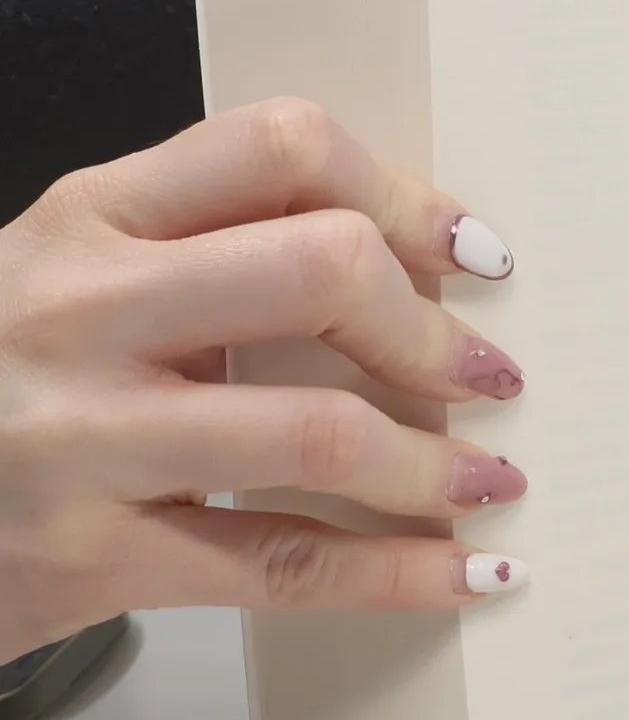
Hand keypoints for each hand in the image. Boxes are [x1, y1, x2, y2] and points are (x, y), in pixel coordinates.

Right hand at [0, 99, 528, 663]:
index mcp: (91, 218)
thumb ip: (212, 251)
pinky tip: (470, 570)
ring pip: (318, 432)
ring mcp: (80, 437)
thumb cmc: (4, 378)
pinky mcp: (89, 557)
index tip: (472, 253)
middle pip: (320, 271)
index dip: (405, 195)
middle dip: (433, 332)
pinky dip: (400, 573)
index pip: (281, 146)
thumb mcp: (80, 278)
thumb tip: (416, 267)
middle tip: (487, 375)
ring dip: (437, 465)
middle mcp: (80, 310)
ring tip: (490, 478)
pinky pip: (285, 563)